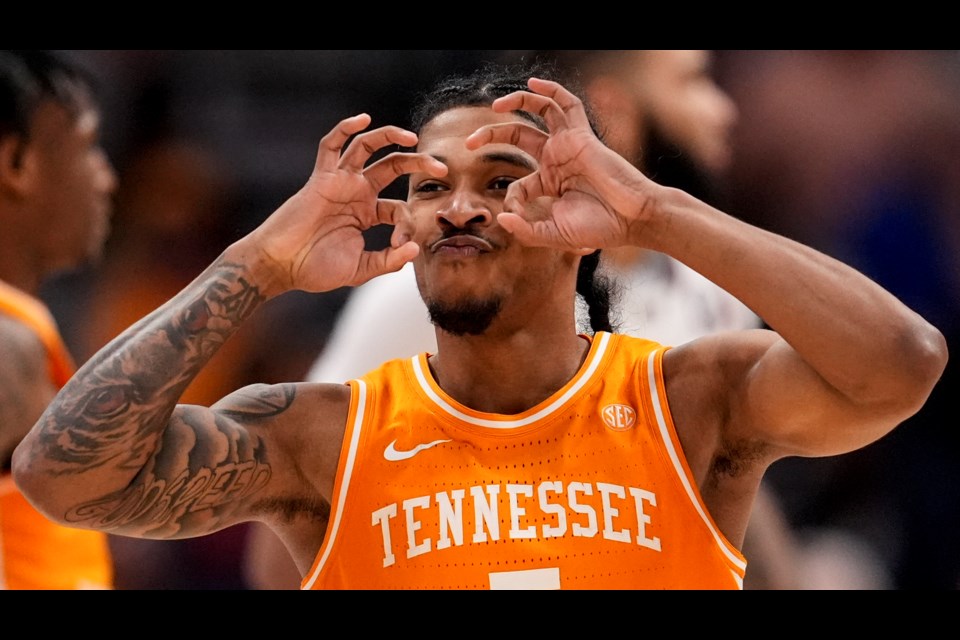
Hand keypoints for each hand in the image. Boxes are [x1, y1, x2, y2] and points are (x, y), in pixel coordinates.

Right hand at [247, 114, 446, 294]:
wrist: (281, 266)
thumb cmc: (315, 269)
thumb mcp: (361, 269)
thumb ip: (388, 260)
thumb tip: (414, 248)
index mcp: (367, 213)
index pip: (399, 209)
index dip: (408, 224)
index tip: (402, 244)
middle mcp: (357, 193)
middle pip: (394, 167)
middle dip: (419, 164)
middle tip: (442, 169)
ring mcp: (340, 182)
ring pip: (367, 147)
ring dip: (390, 137)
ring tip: (413, 138)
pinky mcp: (321, 178)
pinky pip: (331, 145)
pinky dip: (344, 129)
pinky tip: (363, 119)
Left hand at [465, 78, 654, 252]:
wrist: (632, 219)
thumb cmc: (600, 228)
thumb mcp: (555, 235)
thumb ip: (527, 231)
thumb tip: (501, 219)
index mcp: (549, 184)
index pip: (518, 185)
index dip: (509, 199)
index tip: (512, 214)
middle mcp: (556, 160)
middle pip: (517, 136)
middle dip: (491, 135)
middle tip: (469, 143)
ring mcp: (568, 145)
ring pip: (539, 111)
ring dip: (516, 103)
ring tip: (494, 107)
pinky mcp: (581, 136)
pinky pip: (566, 104)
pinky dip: (551, 90)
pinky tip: (532, 84)